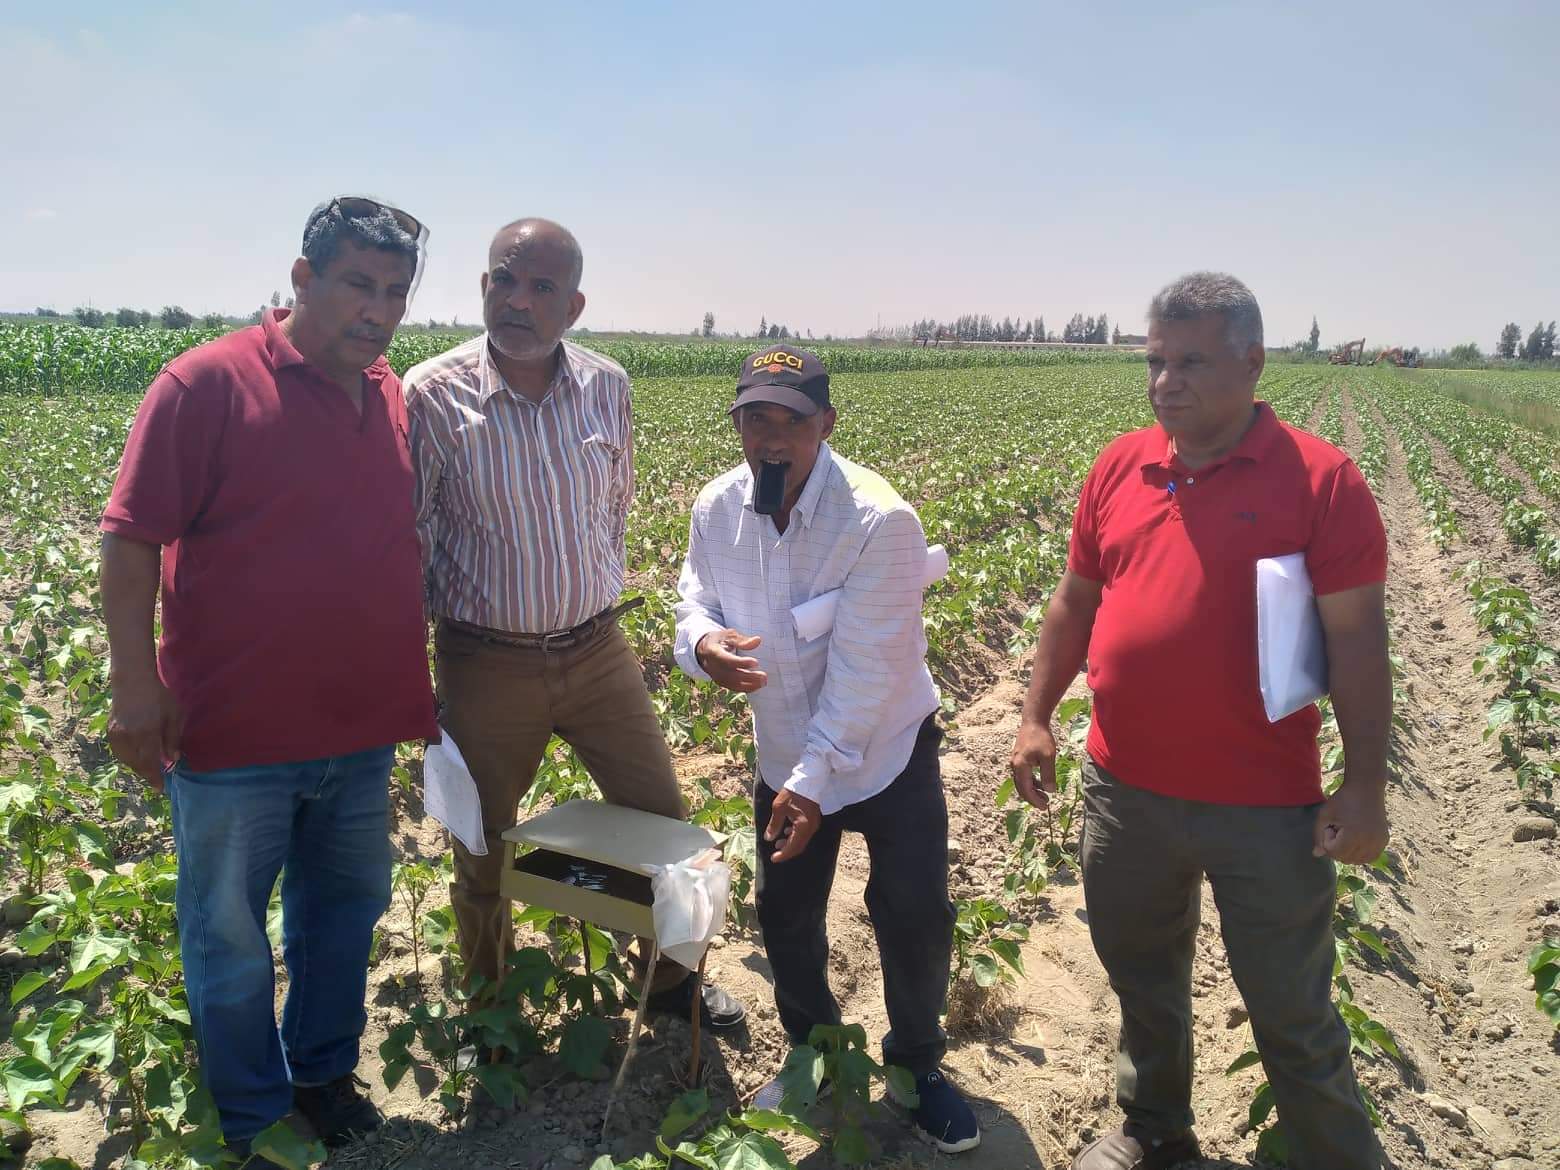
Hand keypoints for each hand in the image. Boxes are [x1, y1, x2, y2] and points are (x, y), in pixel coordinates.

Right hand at [107, 673, 183, 791]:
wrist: (132, 680)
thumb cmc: (158, 695)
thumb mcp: (173, 715)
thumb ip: (172, 738)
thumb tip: (173, 760)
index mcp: (147, 732)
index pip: (150, 763)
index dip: (155, 778)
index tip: (161, 789)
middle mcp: (129, 736)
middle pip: (137, 764)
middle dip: (147, 773)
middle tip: (157, 778)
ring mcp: (117, 734)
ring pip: (127, 760)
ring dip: (138, 766)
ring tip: (149, 767)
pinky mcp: (110, 731)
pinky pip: (119, 752)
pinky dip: (129, 758)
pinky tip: (138, 756)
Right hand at [696, 629, 767, 693]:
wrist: (703, 650)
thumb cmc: (718, 640)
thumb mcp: (727, 635)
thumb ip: (742, 640)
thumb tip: (757, 640)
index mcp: (713, 652)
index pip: (727, 660)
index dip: (741, 663)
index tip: (756, 662)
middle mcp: (713, 667)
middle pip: (731, 675)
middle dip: (748, 677)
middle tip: (764, 676)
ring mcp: (716, 676)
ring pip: (732, 684)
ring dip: (749, 685)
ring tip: (763, 682)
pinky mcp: (720, 682)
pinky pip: (733, 687)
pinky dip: (745, 688)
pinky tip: (757, 685)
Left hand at [765, 788, 821, 862]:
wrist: (808, 780)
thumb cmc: (793, 793)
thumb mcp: (779, 808)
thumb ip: (774, 825)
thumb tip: (769, 838)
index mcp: (803, 826)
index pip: (793, 847)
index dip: (783, 855)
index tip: (773, 859)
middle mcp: (811, 828)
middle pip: (799, 846)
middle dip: (787, 851)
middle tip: (775, 853)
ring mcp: (814, 824)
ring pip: (802, 840)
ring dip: (790, 843)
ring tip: (778, 842)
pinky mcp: (814, 820)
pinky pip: (805, 833)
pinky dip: (795, 836)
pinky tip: (787, 831)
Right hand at [1009, 718, 1058, 808]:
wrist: (1033, 721)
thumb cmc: (1041, 738)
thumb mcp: (1048, 756)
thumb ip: (1048, 774)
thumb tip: (1050, 791)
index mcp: (1020, 766)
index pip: (1026, 789)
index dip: (1034, 800)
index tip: (1045, 807)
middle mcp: (1015, 766)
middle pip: (1021, 788)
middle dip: (1032, 798)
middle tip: (1045, 805)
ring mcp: (1015, 762)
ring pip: (1022, 782)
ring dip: (1032, 790)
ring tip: (1045, 796)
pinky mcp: (1019, 758)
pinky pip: (1023, 775)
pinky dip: (1031, 782)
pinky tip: (1041, 784)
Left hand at [1312, 780, 1388, 863]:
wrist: (1366, 788)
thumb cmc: (1342, 800)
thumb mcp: (1324, 815)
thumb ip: (1318, 836)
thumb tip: (1316, 855)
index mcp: (1354, 835)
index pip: (1334, 853)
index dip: (1328, 840)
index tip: (1332, 825)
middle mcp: (1369, 842)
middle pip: (1345, 859)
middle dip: (1337, 846)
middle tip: (1340, 828)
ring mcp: (1379, 843)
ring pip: (1357, 860)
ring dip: (1348, 850)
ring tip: (1348, 832)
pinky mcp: (1384, 841)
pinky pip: (1369, 857)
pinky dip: (1360, 853)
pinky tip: (1357, 839)